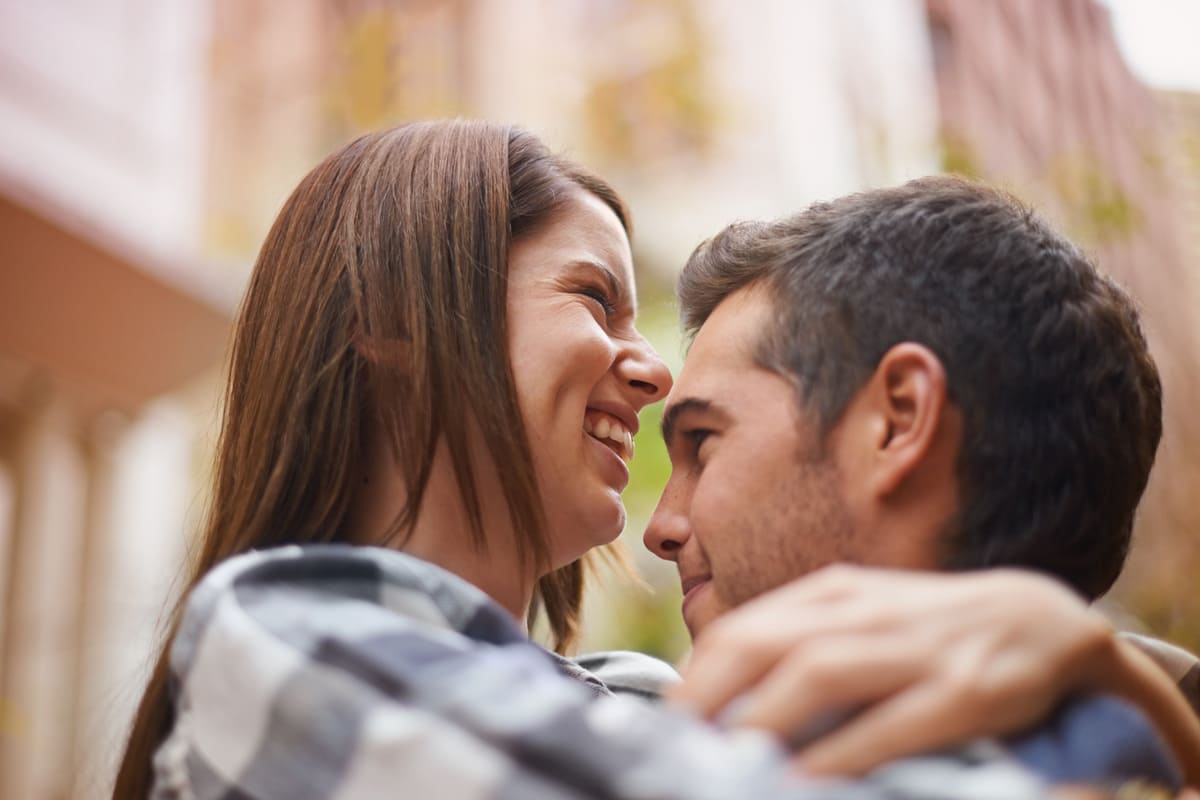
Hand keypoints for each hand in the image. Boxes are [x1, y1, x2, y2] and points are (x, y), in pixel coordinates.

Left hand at [667, 564, 1116, 776]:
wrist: (1041, 619)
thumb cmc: (928, 630)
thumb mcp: (861, 618)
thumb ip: (800, 643)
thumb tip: (723, 695)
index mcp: (834, 593)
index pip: (744, 628)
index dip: (698, 675)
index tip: (669, 719)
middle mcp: (865, 612)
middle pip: (765, 642)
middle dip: (709, 694)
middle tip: (678, 743)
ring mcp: (914, 647)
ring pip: (819, 672)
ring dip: (763, 718)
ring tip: (726, 759)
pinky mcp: (963, 690)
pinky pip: (892, 722)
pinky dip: (844, 752)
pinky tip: (807, 779)